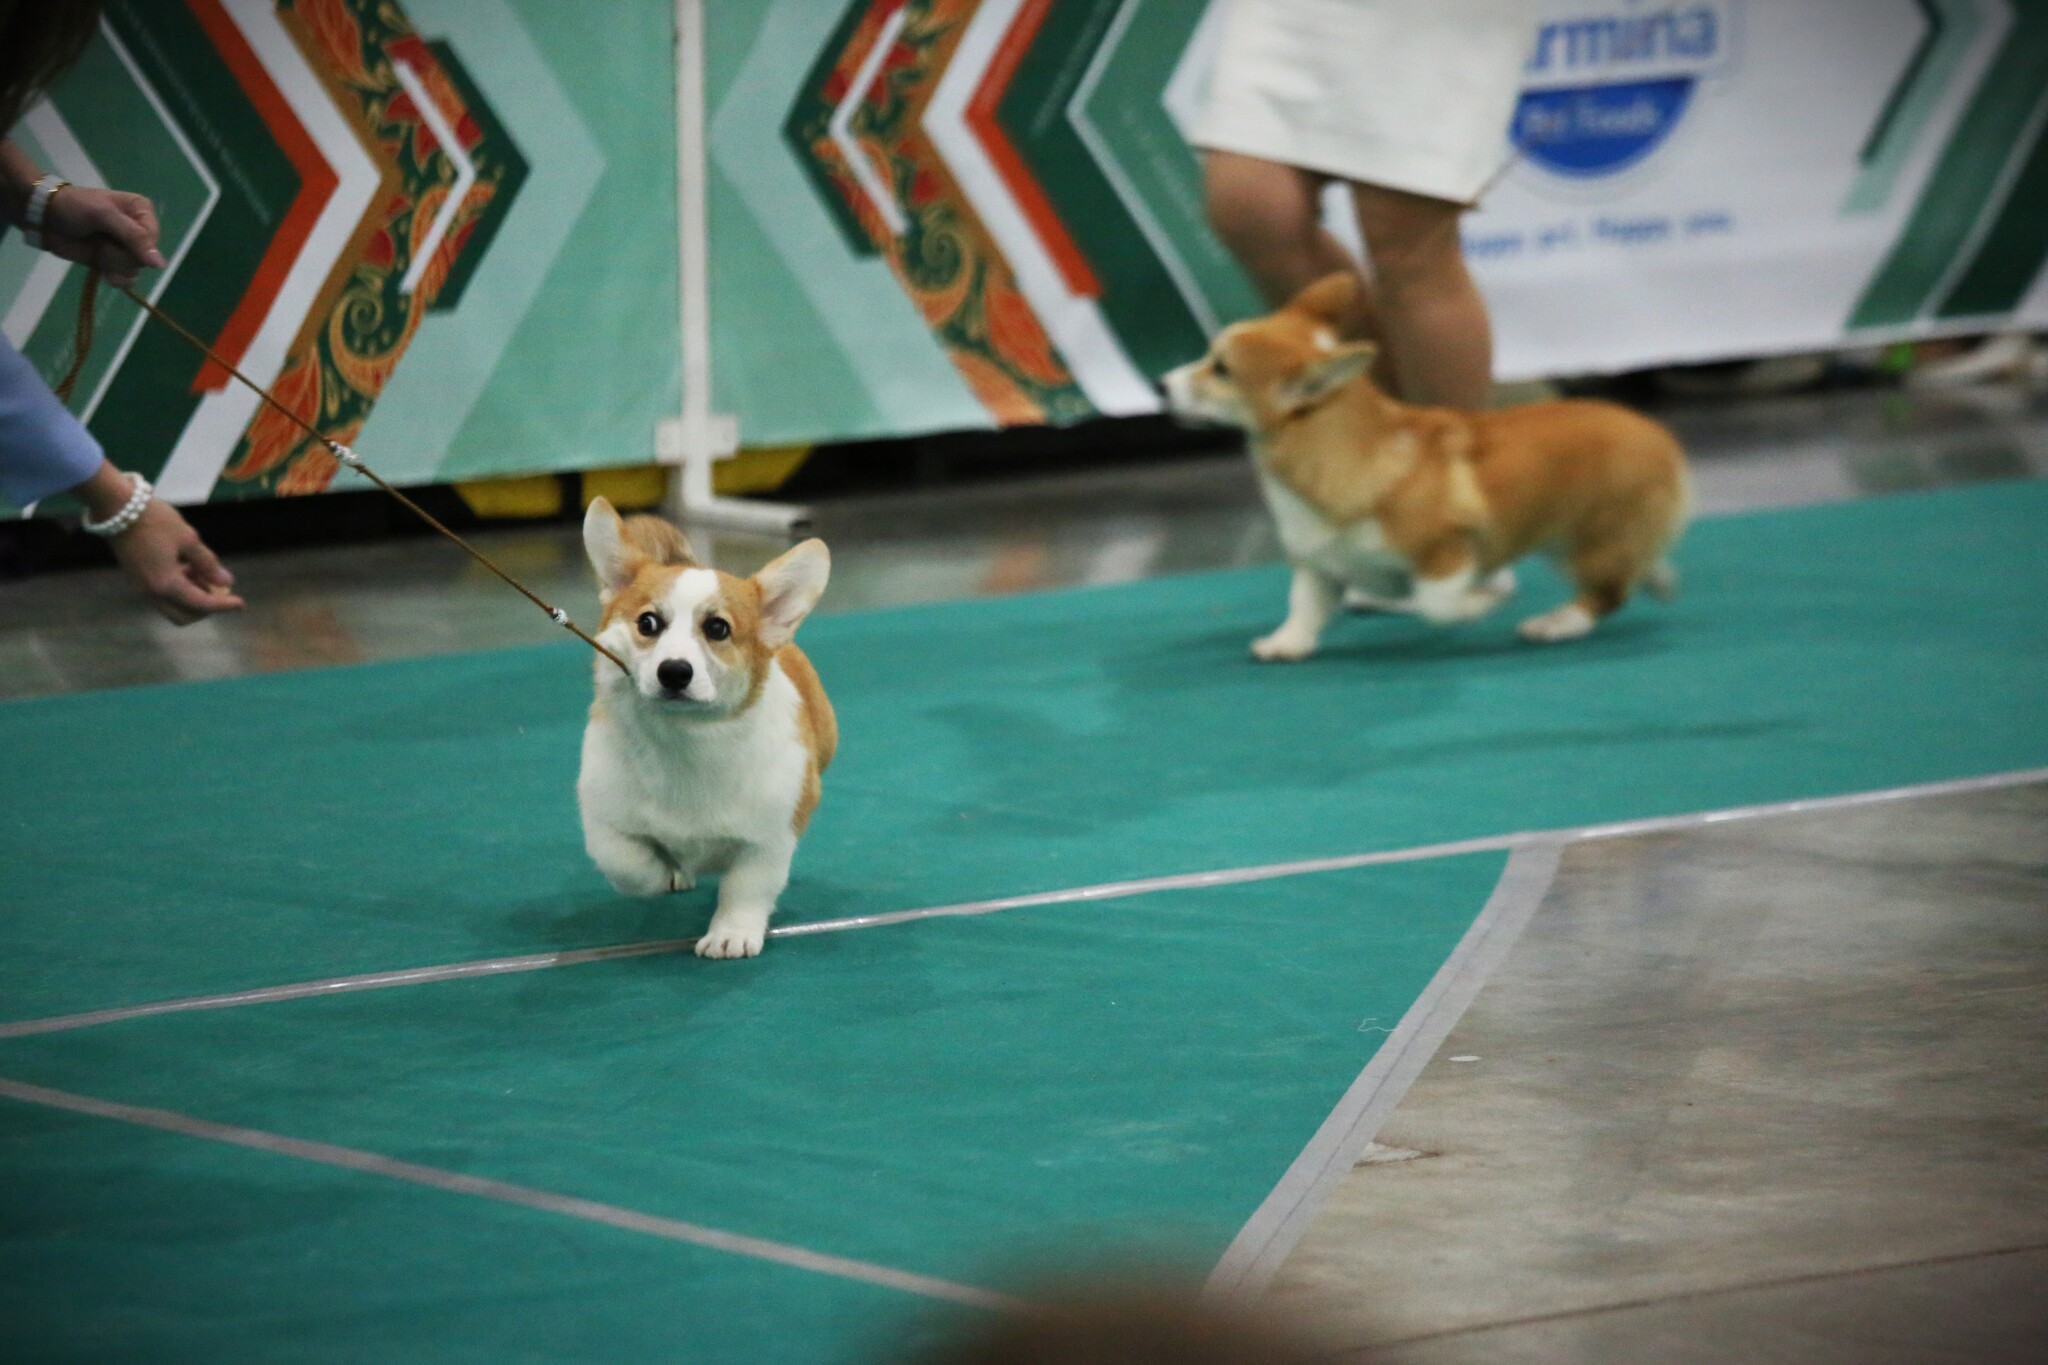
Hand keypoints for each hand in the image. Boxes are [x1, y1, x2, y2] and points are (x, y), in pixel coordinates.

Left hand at [37, 185, 164, 286]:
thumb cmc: (75, 207)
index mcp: (142, 212)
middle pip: (144, 258)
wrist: (45, 218)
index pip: (153, 240)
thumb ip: (134, 237)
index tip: (114, 236)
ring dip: (112, 264)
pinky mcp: (114, 263)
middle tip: (100, 239)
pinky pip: (127, 280)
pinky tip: (101, 268)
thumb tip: (161, 265)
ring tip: (97, 248)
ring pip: (134, 270)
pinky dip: (113, 277)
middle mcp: (139, 231)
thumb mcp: (105, 215)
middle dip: (119, 254)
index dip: (136, 245)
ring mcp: (126, 249)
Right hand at [108, 499, 245, 624]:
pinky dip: (179, 589)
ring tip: (202, 571)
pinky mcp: (137, 578)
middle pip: (184, 615)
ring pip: (172, 607)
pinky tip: (188, 567)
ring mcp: (141, 587)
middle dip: (205, 608)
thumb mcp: (188, 538)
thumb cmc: (155, 520)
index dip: (224, 605)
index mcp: (166, 584)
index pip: (201, 604)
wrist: (116, 507)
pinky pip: (162, 595)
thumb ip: (207, 563)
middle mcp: (151, 592)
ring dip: (192, 598)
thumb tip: (227, 582)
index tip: (242, 604)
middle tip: (219, 588)